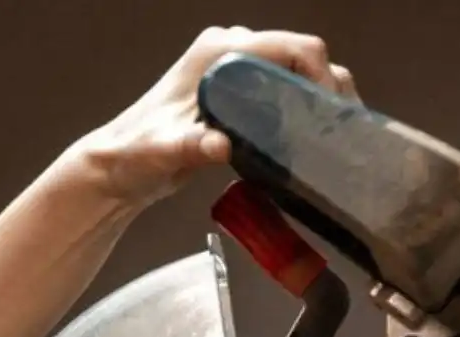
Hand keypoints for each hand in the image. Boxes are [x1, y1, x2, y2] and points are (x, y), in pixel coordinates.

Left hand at [64, 27, 356, 208]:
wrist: (117, 167)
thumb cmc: (136, 155)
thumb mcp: (165, 151)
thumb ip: (191, 147)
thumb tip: (219, 146)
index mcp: (219, 52)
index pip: (291, 47)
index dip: (322, 74)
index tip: (334, 113)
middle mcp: (230, 50)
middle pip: (302, 55)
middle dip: (329, 87)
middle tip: (342, 130)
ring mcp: (234, 69)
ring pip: (296, 71)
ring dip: (319, 98)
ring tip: (333, 136)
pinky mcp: (236, 91)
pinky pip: (283, 88)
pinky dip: (302, 107)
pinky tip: (310, 137)